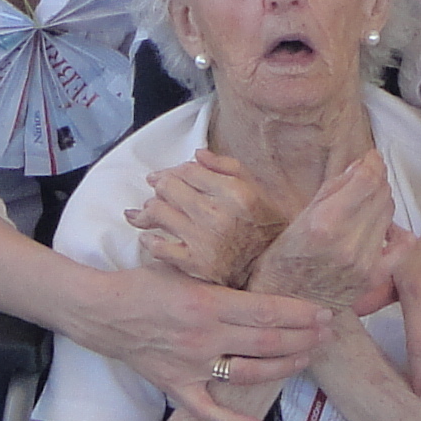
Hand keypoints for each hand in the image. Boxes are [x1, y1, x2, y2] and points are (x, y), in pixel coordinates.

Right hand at [75, 260, 324, 420]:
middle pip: (266, 342)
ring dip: (283, 368)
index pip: (266, 311)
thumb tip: (258, 277)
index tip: (323, 313)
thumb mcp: (182, 268)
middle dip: (303, 338)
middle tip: (326, 334)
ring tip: (305, 358)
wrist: (101, 312)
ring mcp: (191, 366)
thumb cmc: (142, 284)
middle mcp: (203, 337)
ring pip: (249, 374)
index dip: (300, 314)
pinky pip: (207, 411)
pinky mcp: (176, 386)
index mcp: (206, 303)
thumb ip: (218, 273)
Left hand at [126, 149, 288, 287]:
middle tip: (157, 190)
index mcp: (234, 193)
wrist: (275, 266)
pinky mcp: (197, 264)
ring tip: (146, 211)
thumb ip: (226, 167)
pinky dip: (149, 240)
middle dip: (159, 186)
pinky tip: (148, 236)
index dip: (174, 170)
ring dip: (148, 210)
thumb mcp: (255, 189)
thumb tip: (197, 154)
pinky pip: (160, 248)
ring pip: (158, 212)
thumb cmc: (264, 225)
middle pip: (168, 188)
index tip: (166, 175)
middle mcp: (217, 215)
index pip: (188, 170)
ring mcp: (205, 240)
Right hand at [249, 152, 394, 312]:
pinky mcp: (375, 276)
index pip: (366, 181)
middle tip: (367, 176)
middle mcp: (347, 243)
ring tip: (366, 201)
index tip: (371, 157)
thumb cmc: (283, 260)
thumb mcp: (297, 219)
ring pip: (389, 214)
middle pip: (381, 195)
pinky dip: (398, 230)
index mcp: (323, 224)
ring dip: (382, 201)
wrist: (285, 304)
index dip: (373, 163)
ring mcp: (364, 262)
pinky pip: (404, 245)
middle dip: (376, 180)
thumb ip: (331, 191)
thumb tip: (360, 165)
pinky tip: (385, 226)